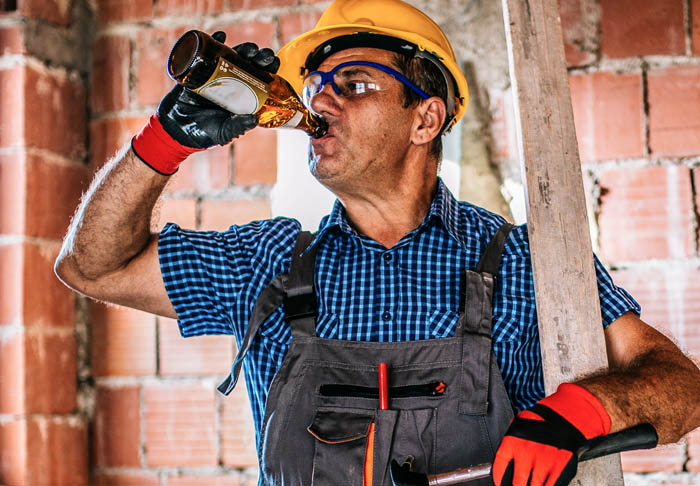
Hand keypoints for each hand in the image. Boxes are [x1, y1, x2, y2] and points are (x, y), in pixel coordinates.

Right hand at [157, 32, 280, 148]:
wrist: (175, 130)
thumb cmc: (204, 134)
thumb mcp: (224, 132)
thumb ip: (237, 127)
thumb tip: (254, 119)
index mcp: (242, 97)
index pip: (260, 80)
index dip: (268, 70)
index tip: (274, 63)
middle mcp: (231, 84)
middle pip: (248, 65)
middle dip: (258, 57)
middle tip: (263, 55)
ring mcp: (214, 76)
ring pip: (231, 57)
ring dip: (241, 49)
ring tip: (249, 48)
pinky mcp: (197, 71)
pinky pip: (205, 53)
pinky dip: (213, 42)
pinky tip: (220, 36)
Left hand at [492, 383, 610, 485]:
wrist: (569, 413)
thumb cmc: (545, 417)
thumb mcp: (521, 422)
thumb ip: (512, 439)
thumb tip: (507, 455)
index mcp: (513, 440)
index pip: (500, 466)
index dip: (499, 477)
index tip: (500, 481)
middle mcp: (527, 452)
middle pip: (517, 482)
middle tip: (517, 485)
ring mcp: (544, 461)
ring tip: (531, 484)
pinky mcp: (560, 467)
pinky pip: (551, 485)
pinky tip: (544, 484)